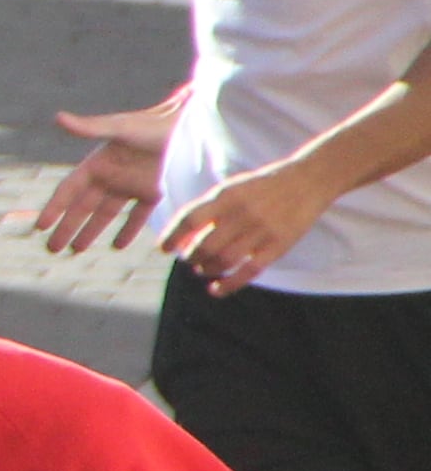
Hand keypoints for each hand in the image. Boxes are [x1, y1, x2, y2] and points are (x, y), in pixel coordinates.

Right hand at [37, 105, 175, 251]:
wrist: (189, 126)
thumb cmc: (153, 124)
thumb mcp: (121, 128)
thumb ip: (90, 128)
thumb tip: (58, 118)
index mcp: (97, 163)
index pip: (69, 190)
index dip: (54, 208)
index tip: (40, 226)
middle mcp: (110, 177)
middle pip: (83, 207)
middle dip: (67, 227)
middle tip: (52, 248)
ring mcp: (131, 186)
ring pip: (105, 214)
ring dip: (91, 232)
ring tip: (76, 250)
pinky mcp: (153, 192)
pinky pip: (137, 216)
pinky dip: (128, 231)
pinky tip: (118, 246)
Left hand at [170, 160, 342, 290]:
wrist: (308, 181)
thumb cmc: (263, 186)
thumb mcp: (232, 188)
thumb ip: (210, 209)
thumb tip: (183, 236)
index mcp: (226, 196)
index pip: (189, 219)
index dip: (172, 236)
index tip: (163, 248)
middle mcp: (241, 214)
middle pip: (205, 245)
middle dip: (191, 257)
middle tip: (188, 260)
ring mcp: (261, 231)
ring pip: (223, 261)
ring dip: (207, 269)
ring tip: (201, 269)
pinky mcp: (278, 246)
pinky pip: (248, 271)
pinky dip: (229, 284)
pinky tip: (215, 290)